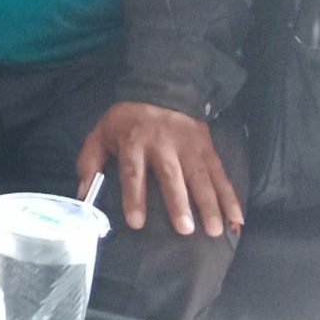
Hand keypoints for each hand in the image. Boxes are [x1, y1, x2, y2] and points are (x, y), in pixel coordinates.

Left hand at [75, 103, 243, 238]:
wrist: (163, 88)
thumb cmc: (128, 120)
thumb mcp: (101, 133)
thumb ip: (89, 162)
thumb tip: (82, 194)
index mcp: (134, 142)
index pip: (133, 172)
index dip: (134, 197)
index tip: (136, 222)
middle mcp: (163, 145)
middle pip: (172, 176)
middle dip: (179, 203)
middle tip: (185, 229)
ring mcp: (189, 147)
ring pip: (201, 177)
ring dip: (209, 204)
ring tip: (214, 231)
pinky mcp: (208, 149)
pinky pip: (221, 175)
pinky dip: (231, 198)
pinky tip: (237, 220)